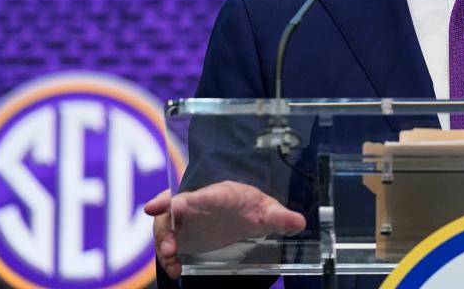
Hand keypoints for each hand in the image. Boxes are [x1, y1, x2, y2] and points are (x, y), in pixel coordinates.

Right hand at [144, 182, 306, 279]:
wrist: (244, 212)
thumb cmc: (253, 207)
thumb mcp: (268, 211)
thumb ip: (281, 217)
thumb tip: (299, 223)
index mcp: (220, 195)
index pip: (201, 195)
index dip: (182, 199)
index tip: (165, 205)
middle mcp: (198, 203)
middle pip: (174, 208)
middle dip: (166, 224)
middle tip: (168, 247)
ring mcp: (188, 218)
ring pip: (166, 225)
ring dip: (164, 241)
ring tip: (171, 259)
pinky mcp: (184, 233)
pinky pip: (169, 241)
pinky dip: (168, 255)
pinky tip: (176, 268)